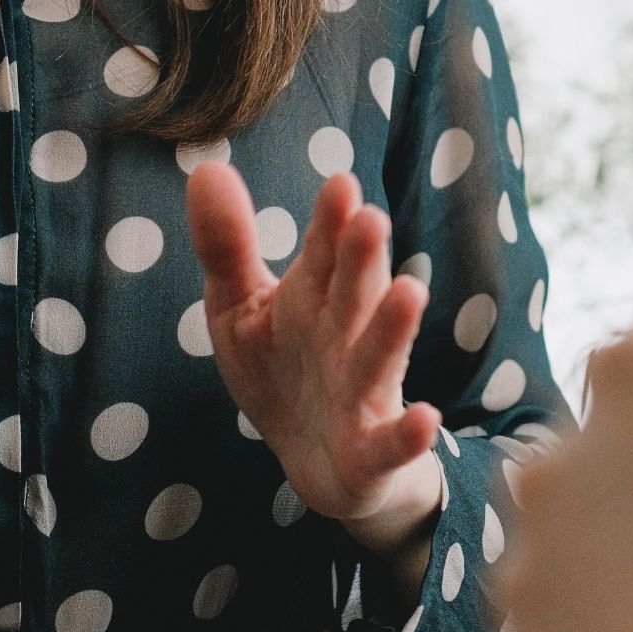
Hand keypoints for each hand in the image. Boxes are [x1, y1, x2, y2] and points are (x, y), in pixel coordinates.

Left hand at [188, 163, 444, 555]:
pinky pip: (391, 443)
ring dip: (394, 329)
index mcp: (314, 297)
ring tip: (411, 291)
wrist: (319, 463)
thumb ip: (227, 245)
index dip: (330, 222)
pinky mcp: (372, 450)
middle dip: (362, 260)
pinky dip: (409, 435)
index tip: (339, 184)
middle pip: (354, 294)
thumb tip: (207, 168)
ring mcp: (363, 393)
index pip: (323, 253)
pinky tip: (425, 419)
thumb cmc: (282, 369)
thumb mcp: (240, 307)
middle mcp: (345, 337)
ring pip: (378, 358)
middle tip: (369, 218)